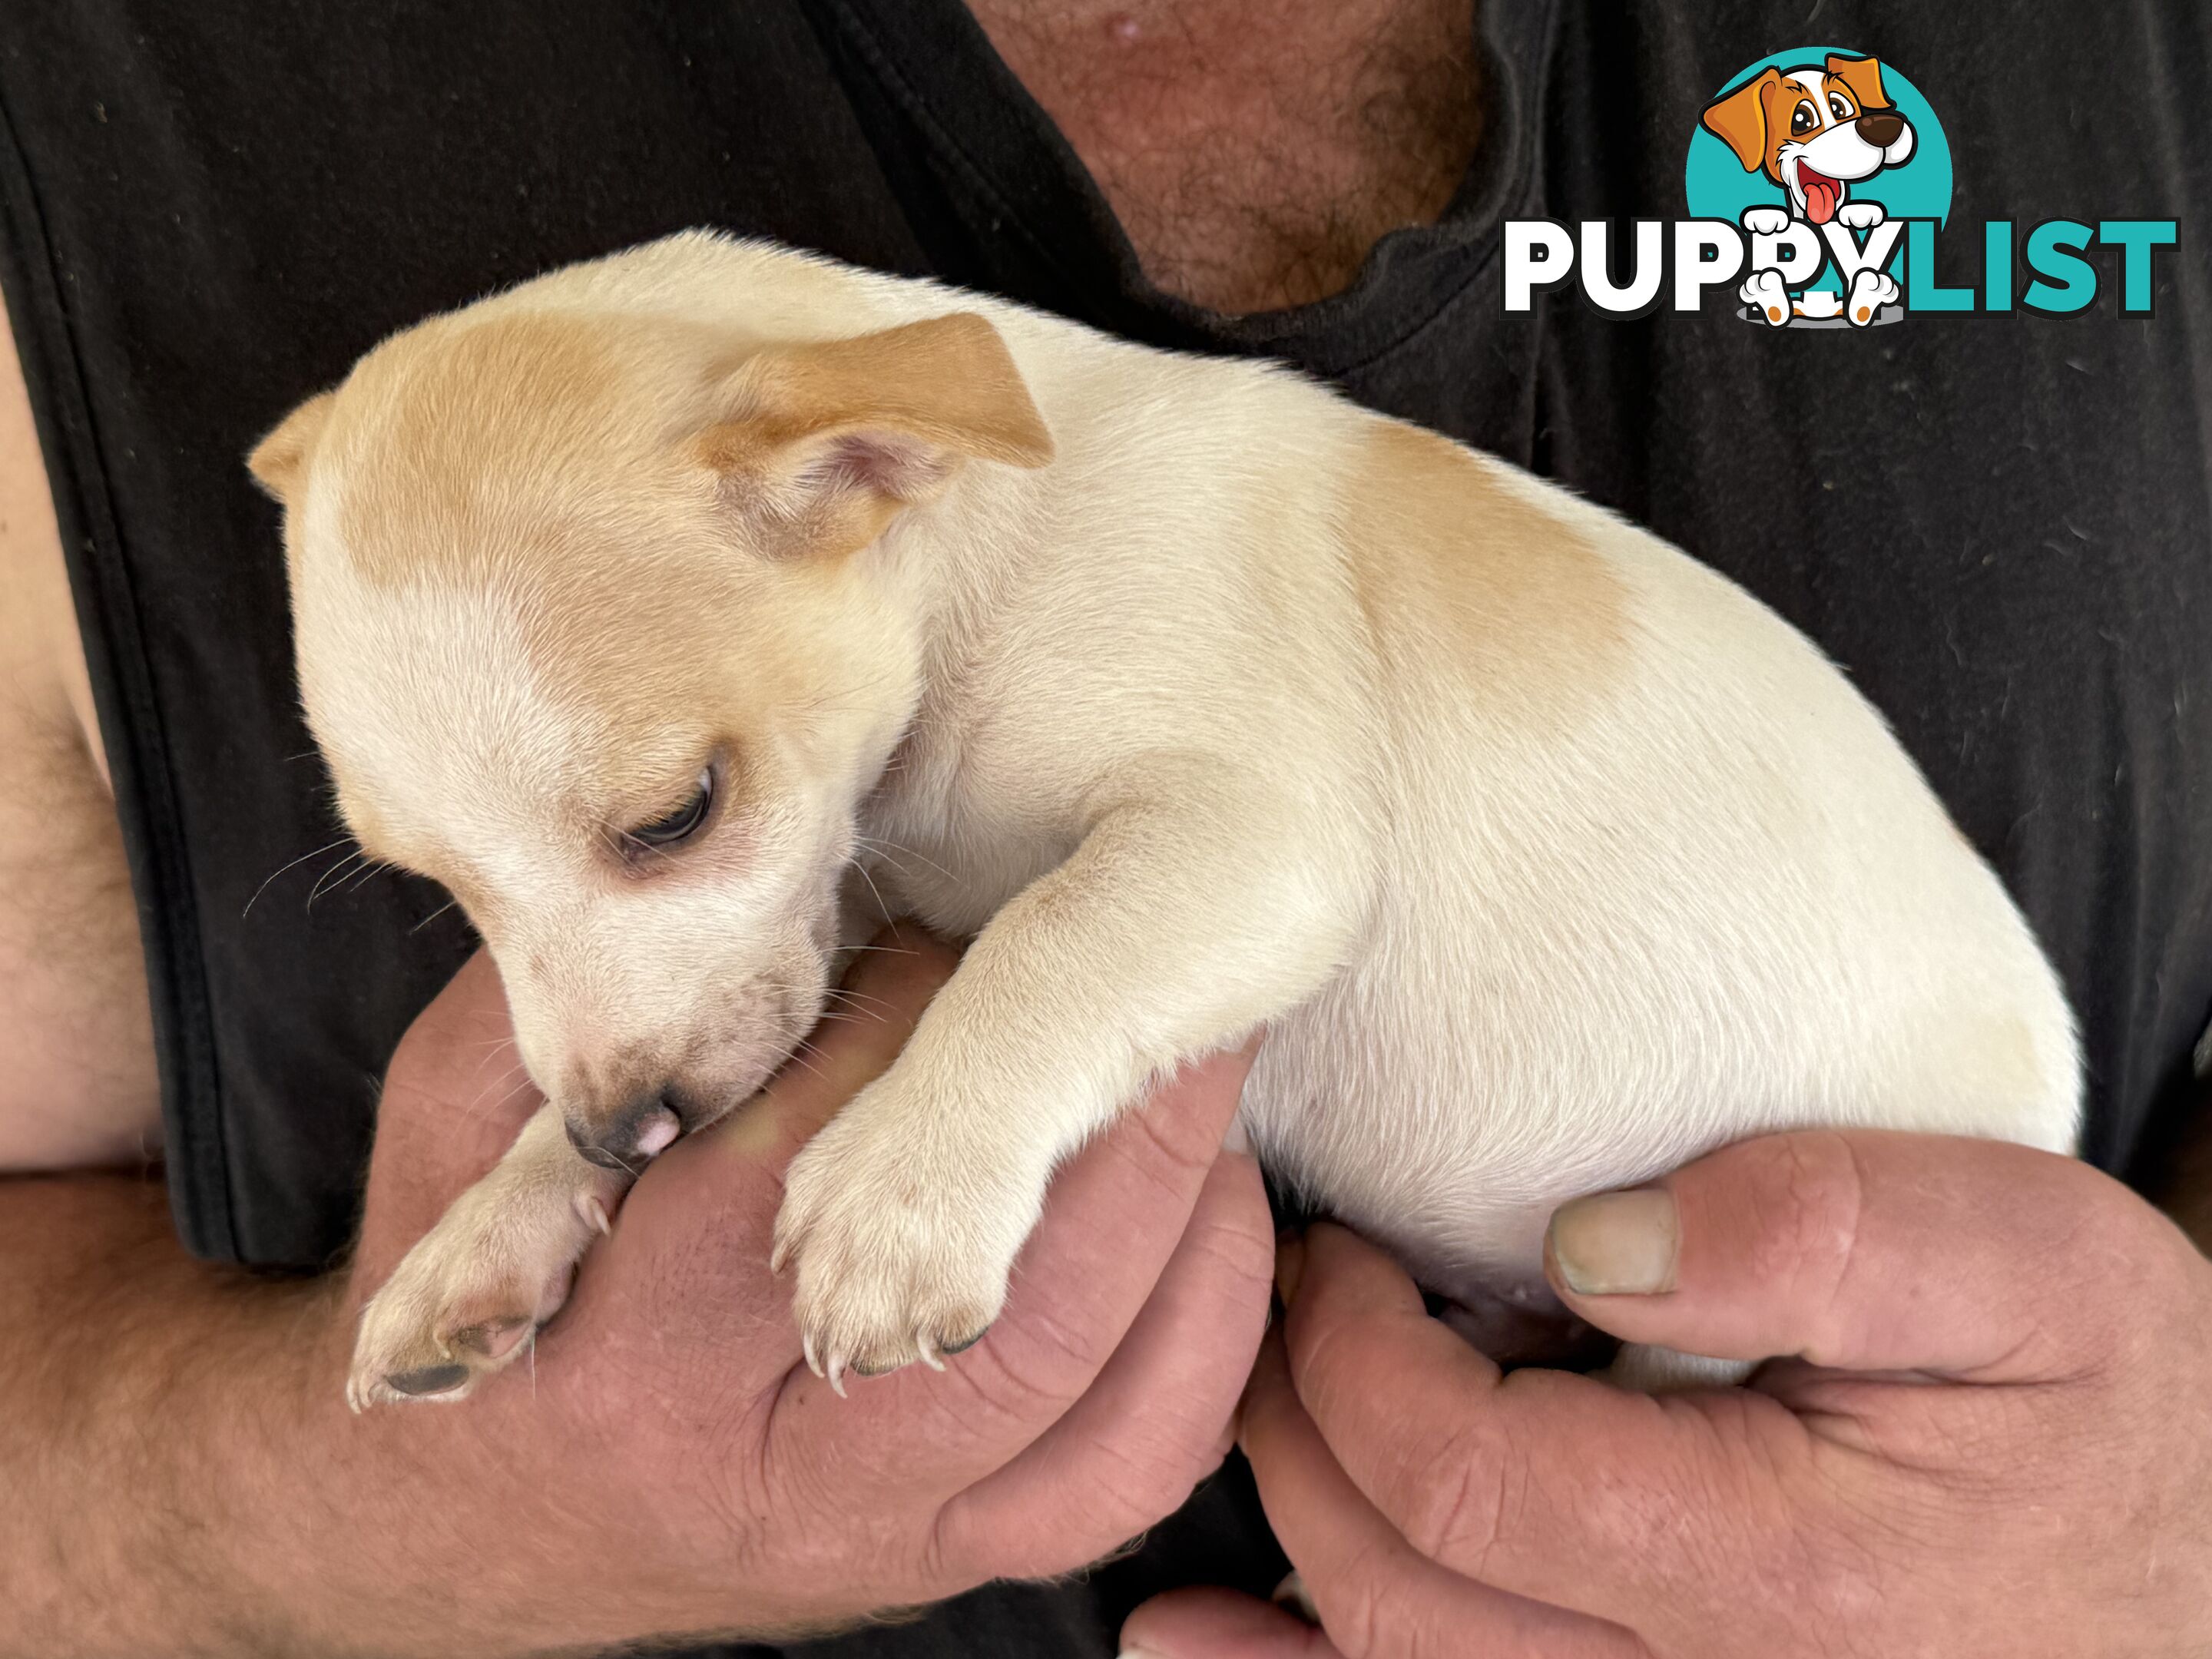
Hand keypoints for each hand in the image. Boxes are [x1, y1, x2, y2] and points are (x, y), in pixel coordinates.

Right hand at [334, 929, 1272, 1653]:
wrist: (471, 1523)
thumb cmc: (479, 1268)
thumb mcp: (467, 1114)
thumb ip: (580, 1004)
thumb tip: (707, 870)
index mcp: (623, 1323)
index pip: (807, 1150)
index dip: (916, 1015)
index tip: (988, 891)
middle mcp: (758, 1448)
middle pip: (982, 1301)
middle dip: (1093, 1128)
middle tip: (1172, 980)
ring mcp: (874, 1521)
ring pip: (1080, 1391)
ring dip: (1174, 1228)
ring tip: (1206, 1078)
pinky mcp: (952, 1549)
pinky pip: (1123, 1468)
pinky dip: (1200, 1340)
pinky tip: (1222, 1217)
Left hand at [1123, 1131, 2211, 1657]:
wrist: (2206, 1581)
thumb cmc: (2123, 1417)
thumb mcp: (2027, 1265)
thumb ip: (1817, 1230)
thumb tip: (1585, 1243)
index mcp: (1769, 1568)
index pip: (1452, 1479)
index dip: (1346, 1354)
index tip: (1338, 1252)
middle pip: (1389, 1584)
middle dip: (1295, 1427)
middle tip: (1288, 1302)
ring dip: (1277, 1553)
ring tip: (1216, 1442)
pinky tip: (1203, 1646)